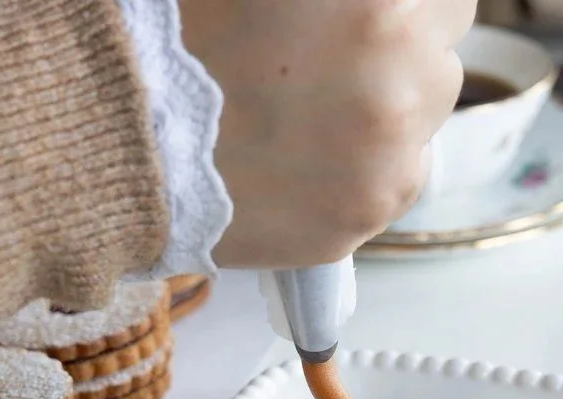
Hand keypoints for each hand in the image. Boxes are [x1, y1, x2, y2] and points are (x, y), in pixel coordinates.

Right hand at [180, 0, 475, 267]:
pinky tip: (309, 161)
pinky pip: (398, 181)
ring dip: (388, 116)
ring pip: (424, 124)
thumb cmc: (178, 39)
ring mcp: (388, 155)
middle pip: (441, 58)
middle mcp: (400, 74)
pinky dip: (368, 171)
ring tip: (314, 117)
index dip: (409, 6)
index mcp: (379, 0)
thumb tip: (365, 7)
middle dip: (400, 58)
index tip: (375, 20)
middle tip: (330, 69)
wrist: (121, 141)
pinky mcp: (364, 214)